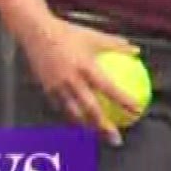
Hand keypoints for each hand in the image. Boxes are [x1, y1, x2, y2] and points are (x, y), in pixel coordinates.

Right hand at [17, 14, 142, 143]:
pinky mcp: (46, 87)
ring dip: (85, 126)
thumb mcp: (93, 36)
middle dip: (104, 126)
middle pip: (90, 109)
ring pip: (73, 112)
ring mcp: (57, 85)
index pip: (109, 88)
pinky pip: (58, 105)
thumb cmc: (66, 32)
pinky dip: (67, 115)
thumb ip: (116, 45)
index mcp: (86, 67)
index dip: (123, 100)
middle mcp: (72, 80)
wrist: (35, 31)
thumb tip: (136, 51)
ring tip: (93, 136)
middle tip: (115, 139)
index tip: (136, 110)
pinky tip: (73, 120)